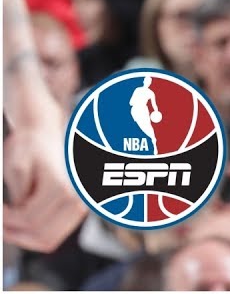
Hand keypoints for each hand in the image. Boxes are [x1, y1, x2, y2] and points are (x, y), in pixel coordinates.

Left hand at [3, 104, 87, 250]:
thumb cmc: (29, 146)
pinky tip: (21, 223)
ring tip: (8, 227)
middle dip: (16, 234)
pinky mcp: (76, 207)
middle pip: (43, 236)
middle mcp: (77, 196)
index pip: (30, 219)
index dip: (6, 221)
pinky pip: (55, 233)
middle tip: (0, 225)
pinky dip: (36, 234)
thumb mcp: (16, 167)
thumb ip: (18, 195)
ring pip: (50, 239)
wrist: (46, 133)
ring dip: (26, 238)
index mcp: (62, 186)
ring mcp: (80, 202)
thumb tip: (17, 217)